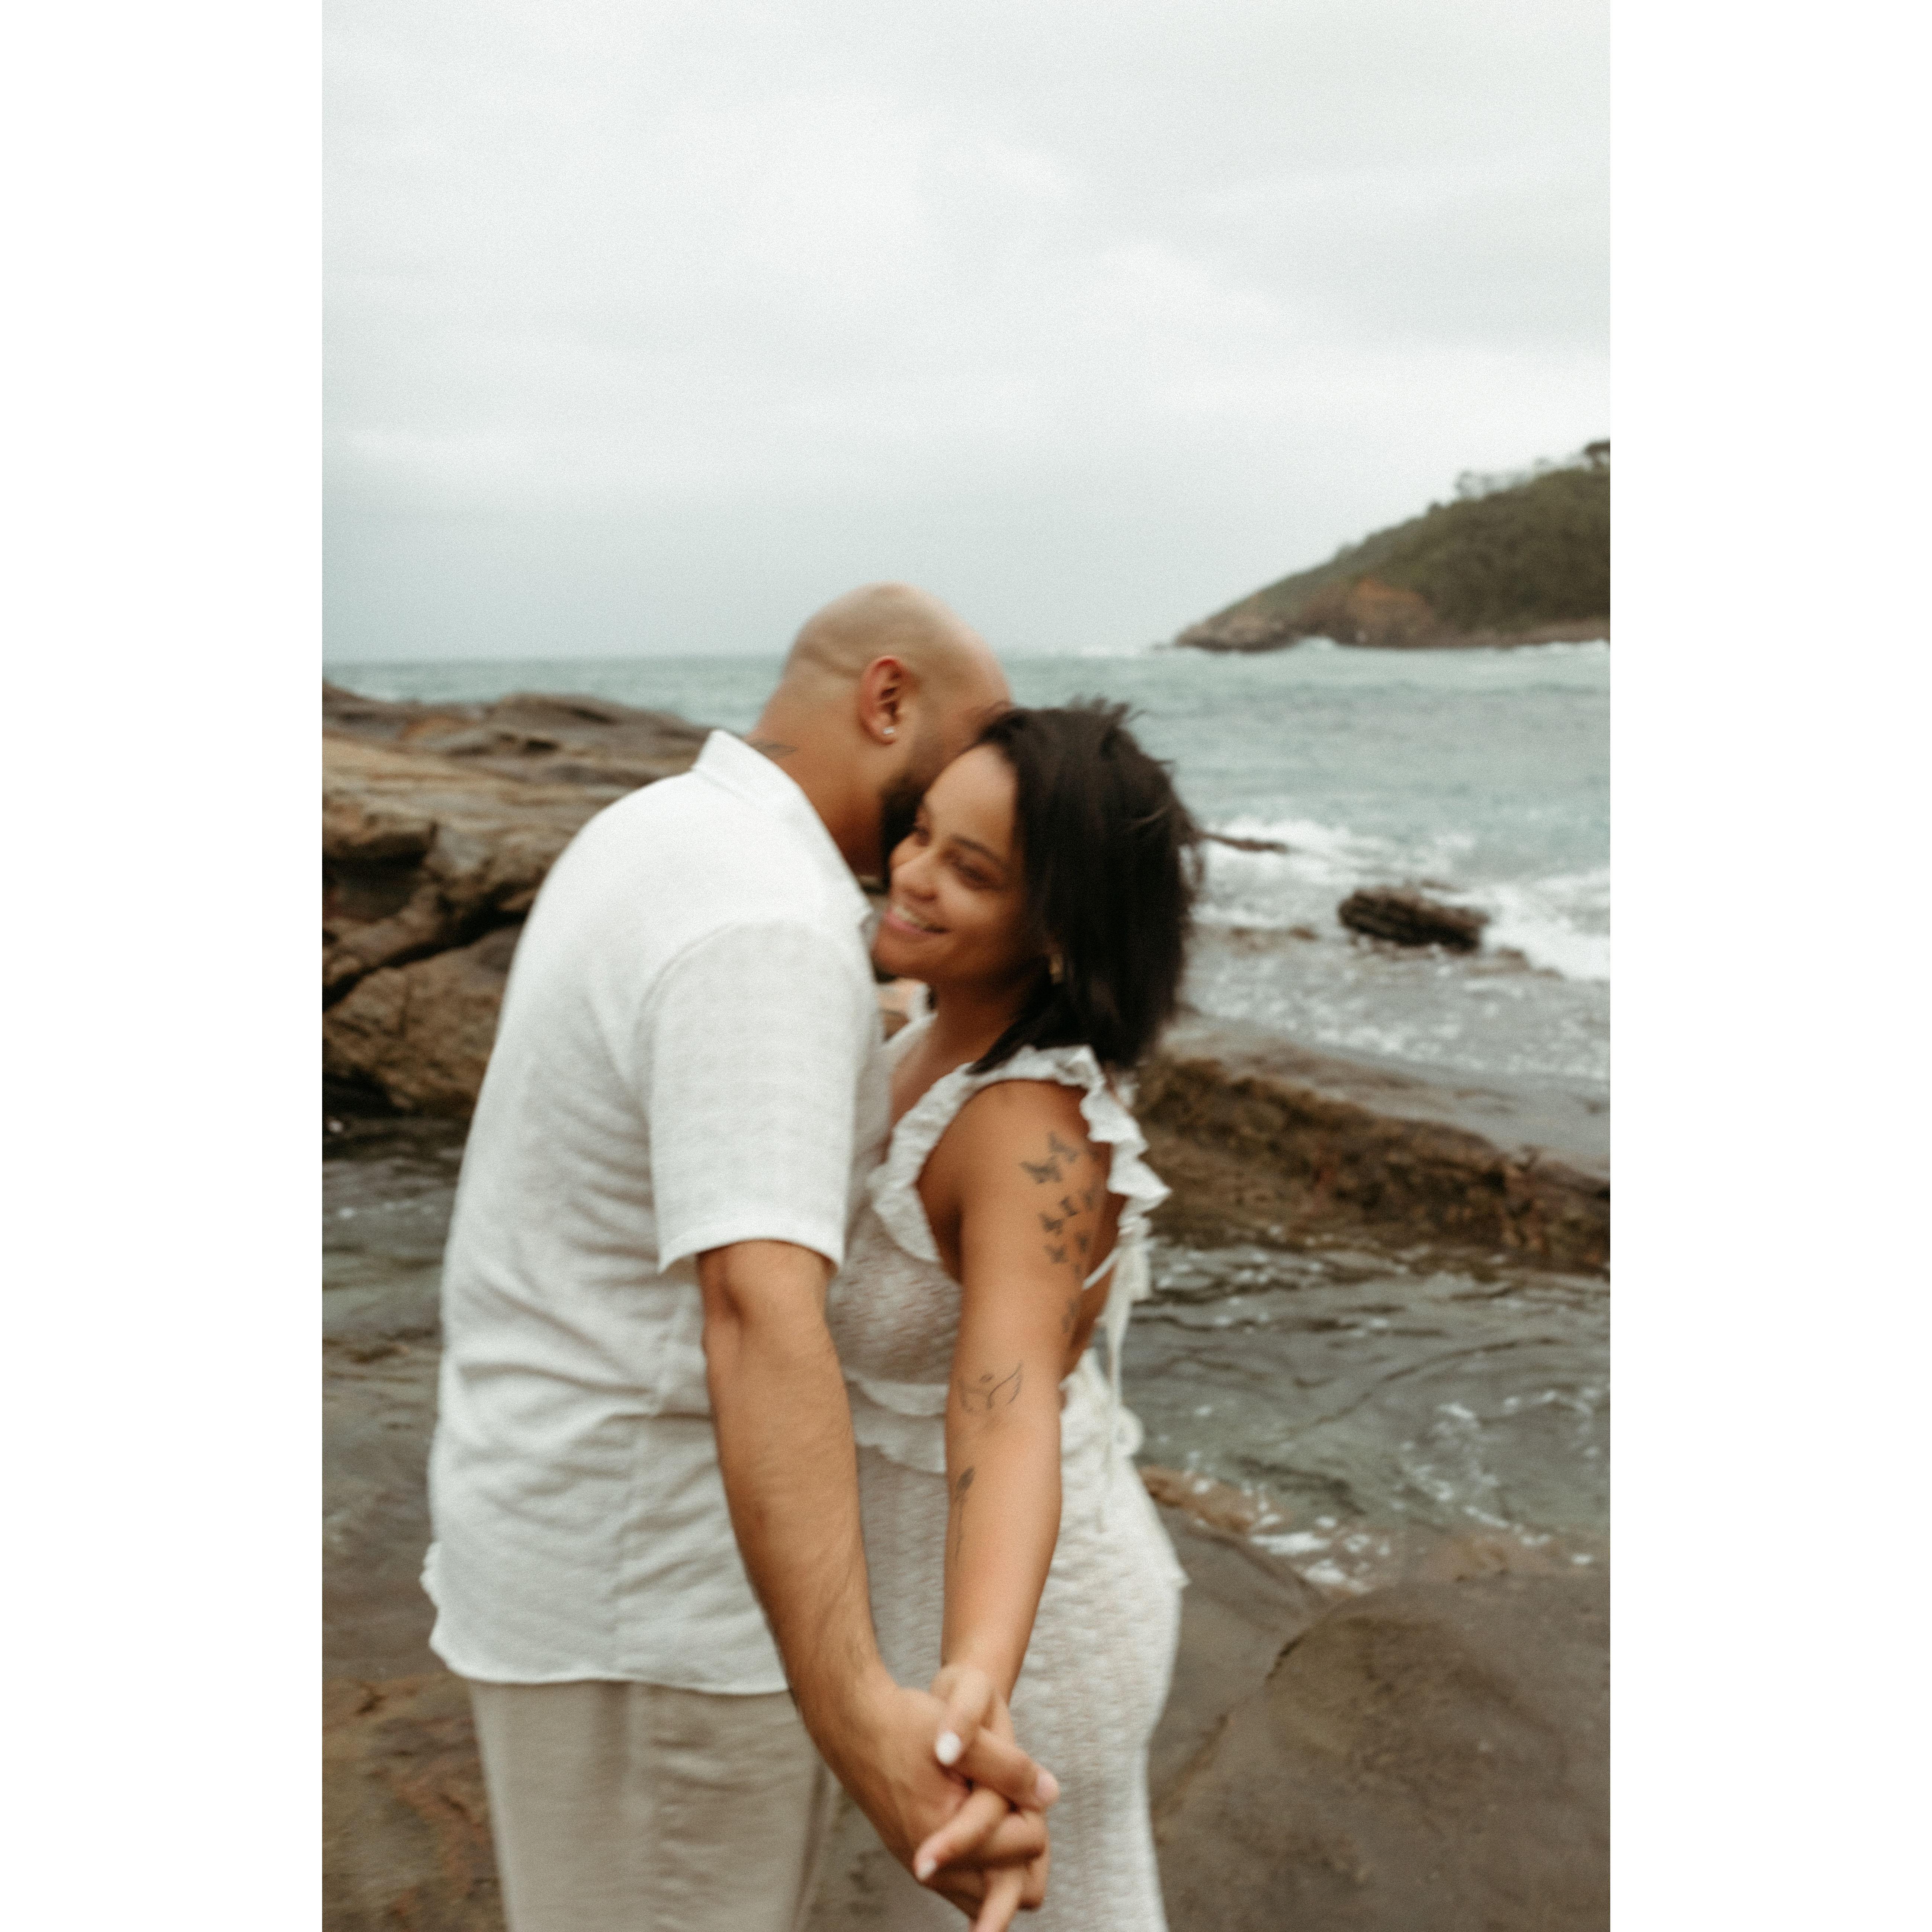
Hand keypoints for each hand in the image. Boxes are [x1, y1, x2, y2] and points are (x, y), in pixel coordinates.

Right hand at [914, 1664, 1054, 1929]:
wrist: (853, 1726)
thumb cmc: (907, 1725)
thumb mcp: (965, 1736)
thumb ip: (1009, 1768)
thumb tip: (1050, 1793)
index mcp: (947, 1840)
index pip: (1027, 1843)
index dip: (1031, 1804)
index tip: (1016, 1776)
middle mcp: (935, 1869)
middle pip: (1016, 1887)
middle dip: (1025, 1843)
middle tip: (1014, 1800)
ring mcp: (925, 1870)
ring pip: (991, 1895)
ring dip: (1007, 1860)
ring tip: (1003, 1812)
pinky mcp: (919, 1861)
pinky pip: (967, 1888)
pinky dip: (986, 1865)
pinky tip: (985, 1826)